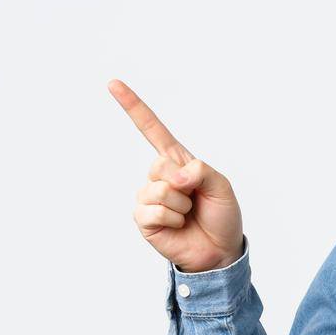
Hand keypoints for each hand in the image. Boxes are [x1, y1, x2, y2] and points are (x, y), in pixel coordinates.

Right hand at [108, 78, 245, 272]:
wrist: (219, 251)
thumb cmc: (222, 216)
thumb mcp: (222, 187)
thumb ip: (202, 171)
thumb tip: (176, 176)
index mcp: (177, 162)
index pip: (152, 130)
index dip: (133, 107)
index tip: (113, 83)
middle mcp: (159, 176)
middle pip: (159, 165)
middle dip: (184, 184)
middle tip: (195, 200)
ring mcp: (148, 197)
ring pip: (159, 190)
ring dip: (181, 206)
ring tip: (188, 215)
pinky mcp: (143, 219)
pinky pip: (153, 210)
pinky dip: (172, 219)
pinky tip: (178, 226)